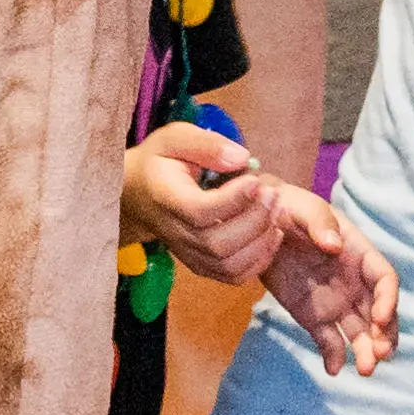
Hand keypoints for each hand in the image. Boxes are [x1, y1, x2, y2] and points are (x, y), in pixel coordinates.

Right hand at [123, 119, 283, 282]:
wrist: (137, 194)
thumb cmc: (160, 162)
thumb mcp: (175, 138)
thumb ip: (207, 145)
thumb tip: (243, 158)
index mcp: (166, 198)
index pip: (199, 211)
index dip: (232, 201)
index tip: (255, 180)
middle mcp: (175, 233)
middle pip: (217, 244)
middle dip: (254, 221)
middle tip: (273, 194)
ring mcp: (187, 254)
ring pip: (227, 265)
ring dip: (260, 242)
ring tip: (276, 211)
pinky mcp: (201, 265)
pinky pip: (232, 276)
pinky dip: (259, 261)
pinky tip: (271, 234)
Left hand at [252, 185, 402, 376]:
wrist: (259, 224)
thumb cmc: (289, 208)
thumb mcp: (304, 207)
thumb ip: (320, 223)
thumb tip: (334, 245)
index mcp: (359, 255)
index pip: (385, 280)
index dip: (388, 300)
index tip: (380, 318)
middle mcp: (354, 284)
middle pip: (379, 314)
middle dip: (385, 336)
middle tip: (380, 356)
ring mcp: (335, 303)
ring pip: (359, 333)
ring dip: (366, 352)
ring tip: (365, 371)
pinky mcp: (313, 317)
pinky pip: (329, 342)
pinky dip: (334, 357)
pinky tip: (332, 369)